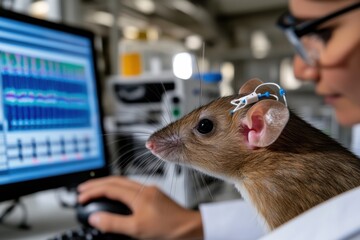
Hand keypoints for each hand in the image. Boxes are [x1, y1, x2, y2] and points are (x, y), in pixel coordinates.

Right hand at [77, 176, 202, 239]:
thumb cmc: (169, 228)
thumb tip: (95, 218)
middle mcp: (144, 188)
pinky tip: (117, 196)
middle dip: (97, 183)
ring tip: (96, 191)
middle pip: (115, 180)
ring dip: (107, 184)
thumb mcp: (137, 230)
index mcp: (139, 195)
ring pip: (123, 182)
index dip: (93, 191)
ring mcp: (150, 191)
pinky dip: (118, 189)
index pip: (110, 187)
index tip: (81, 197)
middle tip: (82, 189)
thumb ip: (114, 223)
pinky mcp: (154, 195)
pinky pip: (132, 187)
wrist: (189, 227)